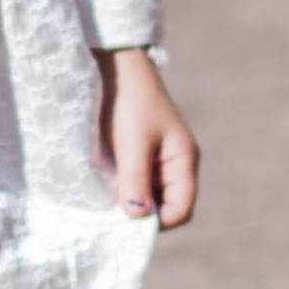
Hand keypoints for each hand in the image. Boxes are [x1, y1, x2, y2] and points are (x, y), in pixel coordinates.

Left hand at [95, 47, 198, 227]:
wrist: (114, 66)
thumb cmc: (129, 101)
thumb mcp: (132, 142)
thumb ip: (135, 180)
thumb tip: (137, 217)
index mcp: (184, 161)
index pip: (180, 209)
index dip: (157, 222)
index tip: (126, 220)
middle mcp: (174, 165)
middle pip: (163, 207)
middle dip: (140, 213)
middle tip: (111, 211)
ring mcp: (155, 162)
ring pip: (146, 197)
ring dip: (127, 201)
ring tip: (105, 196)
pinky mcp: (136, 157)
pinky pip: (133, 184)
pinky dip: (120, 189)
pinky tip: (104, 185)